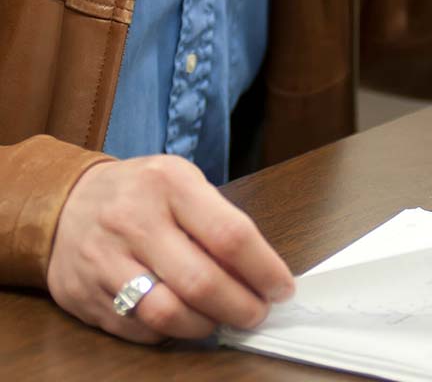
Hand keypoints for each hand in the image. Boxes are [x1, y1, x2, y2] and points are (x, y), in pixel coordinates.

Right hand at [47, 154, 293, 342]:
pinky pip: (139, 330)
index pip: (229, 234)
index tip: (282, 288)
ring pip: (168, 314)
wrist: (66, 202)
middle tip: (256, 313)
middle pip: (201, 282)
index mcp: (169, 183)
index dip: (263, 269)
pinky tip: (181, 320)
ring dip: (205, 326)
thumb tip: (260, 272)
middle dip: (240, 307)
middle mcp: (135, 219)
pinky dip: (169, 333)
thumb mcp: (180, 182)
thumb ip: (216, 220)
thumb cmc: (140, 193)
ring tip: (219, 320)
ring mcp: (106, 260)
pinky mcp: (86, 296)